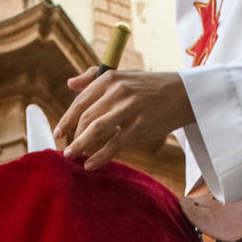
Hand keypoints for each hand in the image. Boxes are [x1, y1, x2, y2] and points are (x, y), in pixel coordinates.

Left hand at [54, 68, 193, 170]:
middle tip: (66, 150)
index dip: (66, 119)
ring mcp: (128, 108)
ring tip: (71, 157)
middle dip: (72, 135)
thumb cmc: (150, 87)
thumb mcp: (123, 76)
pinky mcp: (139, 125)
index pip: (80, 101)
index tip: (58, 133)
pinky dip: (99, 157)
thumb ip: (94, 78)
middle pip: (85, 117)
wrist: (183, 94)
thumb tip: (70, 84)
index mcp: (110, 78)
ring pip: (96, 130)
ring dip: (80, 146)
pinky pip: (114, 144)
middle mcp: (117, 91)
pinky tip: (90, 165)